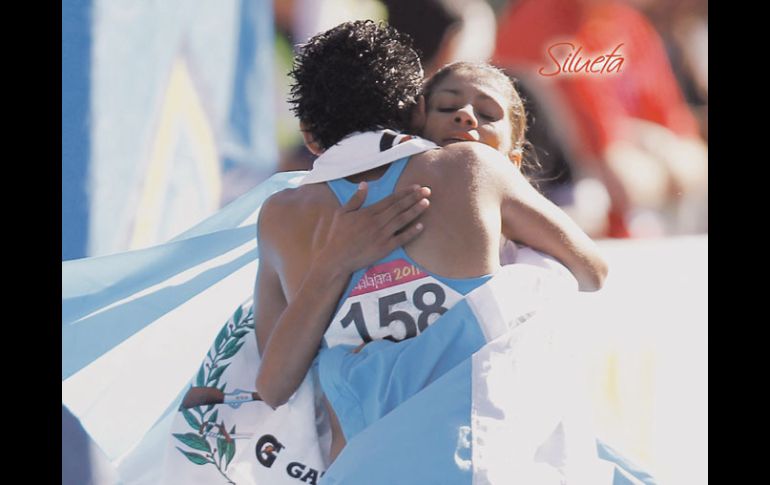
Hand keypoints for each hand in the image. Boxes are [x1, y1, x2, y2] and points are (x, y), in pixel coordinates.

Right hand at [312, 182, 430, 274]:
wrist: (337, 258)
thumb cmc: (338, 235)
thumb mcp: (342, 213)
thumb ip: (355, 199)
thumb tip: (364, 184)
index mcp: (368, 212)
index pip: (390, 199)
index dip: (404, 192)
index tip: (416, 187)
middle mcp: (377, 222)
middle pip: (399, 207)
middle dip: (414, 198)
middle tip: (428, 190)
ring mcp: (382, 235)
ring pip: (402, 220)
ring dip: (415, 211)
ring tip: (427, 203)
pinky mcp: (384, 248)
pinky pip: (401, 239)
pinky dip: (412, 232)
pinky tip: (421, 226)